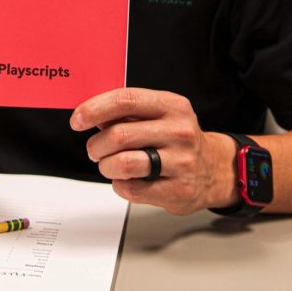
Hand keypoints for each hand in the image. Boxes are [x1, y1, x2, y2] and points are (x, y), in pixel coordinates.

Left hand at [71, 88, 237, 214]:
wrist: (213, 169)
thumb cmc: (176, 139)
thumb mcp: (159, 114)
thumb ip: (126, 112)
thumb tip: (90, 113)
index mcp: (172, 106)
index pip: (125, 100)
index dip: (94, 109)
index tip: (78, 119)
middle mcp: (179, 131)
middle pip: (118, 135)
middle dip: (95, 145)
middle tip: (94, 150)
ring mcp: (181, 162)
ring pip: (122, 164)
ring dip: (105, 166)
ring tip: (109, 164)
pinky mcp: (178, 190)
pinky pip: (131, 189)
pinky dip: (119, 184)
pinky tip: (128, 179)